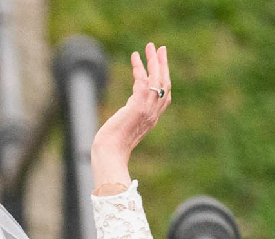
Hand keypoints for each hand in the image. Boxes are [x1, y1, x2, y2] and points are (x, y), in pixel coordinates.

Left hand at [91, 42, 170, 189]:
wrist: (109, 155)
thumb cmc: (112, 145)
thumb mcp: (125, 125)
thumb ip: (132, 112)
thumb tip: (131, 103)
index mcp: (152, 117)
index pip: (165, 94)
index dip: (164, 76)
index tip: (160, 62)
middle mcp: (154, 113)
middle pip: (164, 83)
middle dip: (162, 64)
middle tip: (159, 48)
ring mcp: (147, 110)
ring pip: (157, 80)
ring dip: (153, 61)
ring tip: (149, 47)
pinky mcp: (137, 107)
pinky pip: (142, 82)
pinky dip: (139, 68)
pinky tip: (134, 58)